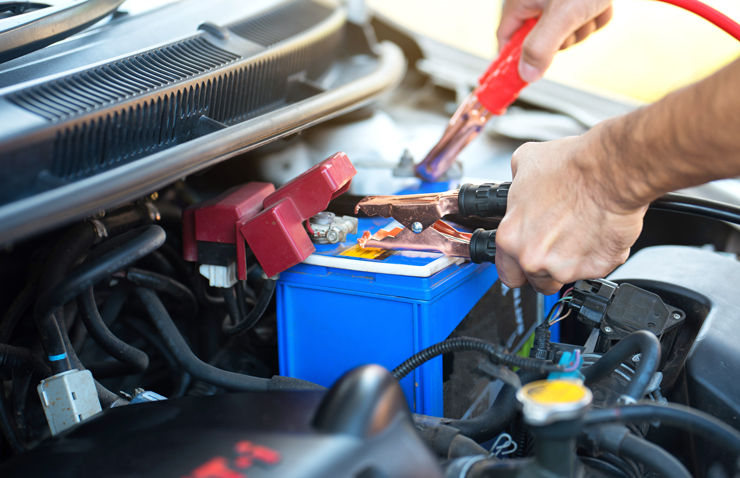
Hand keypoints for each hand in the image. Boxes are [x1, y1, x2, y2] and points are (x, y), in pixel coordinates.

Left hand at [494, 134, 646, 293]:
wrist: (610, 171)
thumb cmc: (571, 167)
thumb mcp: (524, 164)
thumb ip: (515, 189)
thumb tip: (518, 187)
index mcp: (511, 238)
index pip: (507, 272)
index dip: (517, 266)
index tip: (525, 260)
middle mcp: (533, 258)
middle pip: (536, 280)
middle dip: (545, 266)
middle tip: (556, 242)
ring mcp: (564, 267)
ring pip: (564, 277)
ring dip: (569, 262)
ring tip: (579, 232)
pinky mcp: (596, 268)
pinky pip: (595, 269)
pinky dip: (597, 255)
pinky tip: (597, 231)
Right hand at [497, 0, 612, 81]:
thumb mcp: (561, 16)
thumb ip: (540, 48)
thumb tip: (526, 75)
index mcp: (519, 2)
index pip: (505, 41)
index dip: (514, 60)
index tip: (525, 75)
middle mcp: (535, 2)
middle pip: (540, 42)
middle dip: (562, 39)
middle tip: (572, 24)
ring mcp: (558, 2)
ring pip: (566, 34)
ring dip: (582, 27)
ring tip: (589, 7)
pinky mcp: (578, 1)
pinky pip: (584, 22)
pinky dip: (595, 16)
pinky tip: (599, 3)